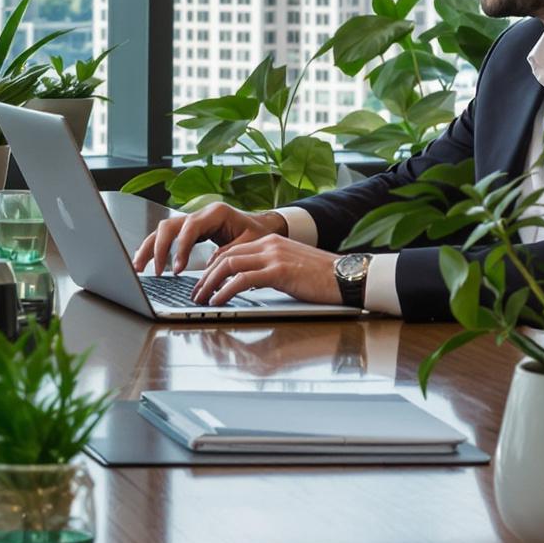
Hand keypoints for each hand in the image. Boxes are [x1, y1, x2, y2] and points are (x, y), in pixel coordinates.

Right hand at [132, 199, 288, 275]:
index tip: (177, 269)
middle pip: (169, 226)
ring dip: (149, 248)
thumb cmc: (258, 233)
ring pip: (162, 230)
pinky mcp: (188, 230)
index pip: (190, 227)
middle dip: (158, 248)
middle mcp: (200, 213)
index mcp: (216, 213)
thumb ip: (230, 253)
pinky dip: (155, 248)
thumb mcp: (251, 244)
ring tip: (139, 267)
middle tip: (155, 271)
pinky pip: (167, 237)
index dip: (180, 248)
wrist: (263, 226)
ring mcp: (192, 221)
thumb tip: (210, 267)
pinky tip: (146, 261)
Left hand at [187, 235, 341, 305]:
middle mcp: (268, 244)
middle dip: (205, 276)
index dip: (212, 267)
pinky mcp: (278, 271)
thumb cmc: (322, 277)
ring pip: (228, 266)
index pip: (231, 251)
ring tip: (201, 299)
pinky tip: (218, 301)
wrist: (348, 276)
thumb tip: (247, 286)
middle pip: (224, 257)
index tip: (203, 282)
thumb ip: (268, 272)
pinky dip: (225, 291)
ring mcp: (273, 256)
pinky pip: (241, 280)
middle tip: (195, 293)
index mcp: (270, 242)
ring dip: (209, 284)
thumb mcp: (290, 269)